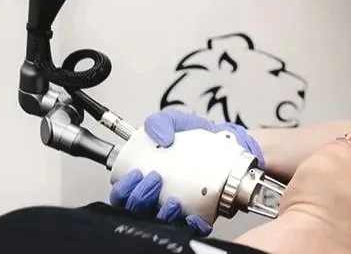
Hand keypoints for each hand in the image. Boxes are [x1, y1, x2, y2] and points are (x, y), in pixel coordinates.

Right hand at [108, 109, 264, 234]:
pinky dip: (191, 225)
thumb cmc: (195, 137)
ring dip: (163, 214)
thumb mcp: (174, 121)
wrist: (227, 142)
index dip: (123, 191)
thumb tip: (162, 138)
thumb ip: (160, 122)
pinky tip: (193, 216)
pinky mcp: (199, 215)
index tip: (135, 174)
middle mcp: (158, 198)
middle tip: (154, 179)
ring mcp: (178, 208)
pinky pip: (192, 229)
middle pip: (138, 212)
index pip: (123, 196)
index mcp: (144, 180)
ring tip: (172, 199)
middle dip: (140, 199)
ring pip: (162, 223)